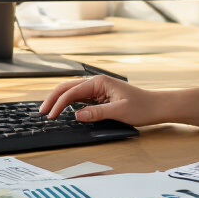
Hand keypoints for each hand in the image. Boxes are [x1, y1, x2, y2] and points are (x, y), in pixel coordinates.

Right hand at [39, 75, 163, 125]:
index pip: (73, 91)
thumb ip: (97, 113)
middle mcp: (96, 82)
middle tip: (42, 112)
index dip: (59, 103)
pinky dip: (68, 103)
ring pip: (72, 92)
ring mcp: (97, 89)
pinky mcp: (99, 96)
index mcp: (99, 82)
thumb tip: (77, 114)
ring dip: (59, 100)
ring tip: (48, 110)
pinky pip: (80, 98)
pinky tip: (62, 109)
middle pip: (68, 87)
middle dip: (53, 99)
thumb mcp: (119, 111)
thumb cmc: (142, 107)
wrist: (156, 106)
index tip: (51, 115)